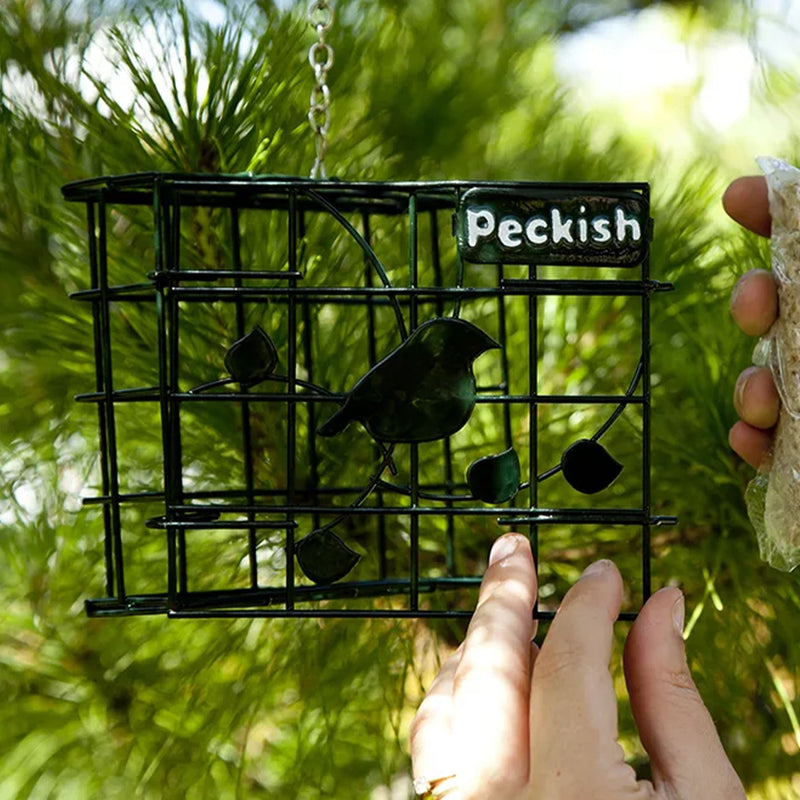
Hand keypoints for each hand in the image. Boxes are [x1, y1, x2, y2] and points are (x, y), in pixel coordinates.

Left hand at [410, 534, 744, 799]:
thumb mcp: (706, 799)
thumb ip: (672, 695)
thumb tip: (660, 601)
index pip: (568, 664)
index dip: (587, 605)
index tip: (606, 573)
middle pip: (486, 670)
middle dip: (501, 596)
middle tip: (513, 549)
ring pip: (445, 706)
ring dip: (473, 645)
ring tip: (501, 603)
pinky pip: (434, 748)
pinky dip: (458, 697)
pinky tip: (485, 675)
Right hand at [723, 176, 779, 467]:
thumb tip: (770, 188)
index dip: (777, 215)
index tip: (735, 199)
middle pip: (783, 310)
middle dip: (756, 304)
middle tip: (756, 305)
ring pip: (770, 378)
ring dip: (753, 387)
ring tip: (764, 403)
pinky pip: (773, 441)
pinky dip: (756, 440)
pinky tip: (753, 439)